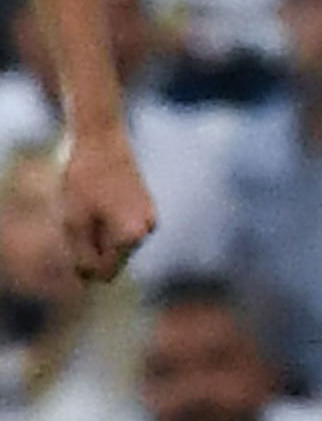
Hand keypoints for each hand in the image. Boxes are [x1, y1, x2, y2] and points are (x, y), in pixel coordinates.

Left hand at [55, 128, 150, 286]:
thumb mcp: (72, 223)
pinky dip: (107, 222)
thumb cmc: (83, 180)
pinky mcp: (146, 206)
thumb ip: (82, 256)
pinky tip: (99, 198)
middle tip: (81, 216)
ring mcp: (149, 218)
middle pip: (112, 259)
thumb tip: (91, 280)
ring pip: (117, 243)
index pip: (104, 274)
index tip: (74, 237)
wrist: (101, 140)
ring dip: (98, 233)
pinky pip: (123, 228)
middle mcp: (147, 230)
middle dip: (92, 246)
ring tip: (90, 204)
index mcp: (131, 237)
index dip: (82, 262)